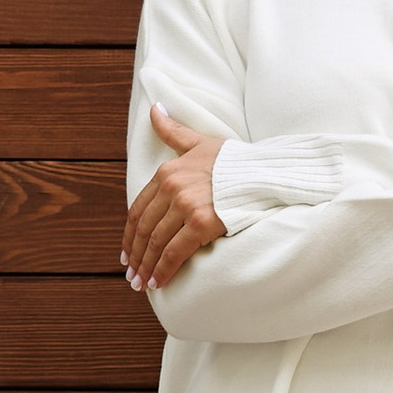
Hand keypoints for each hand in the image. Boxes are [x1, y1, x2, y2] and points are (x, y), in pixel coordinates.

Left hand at [123, 108, 225, 291]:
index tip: (127, 253)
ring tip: (142, 284)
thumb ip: (173, 131)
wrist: (265, 173)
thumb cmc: (235, 161)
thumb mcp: (200, 142)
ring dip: (146, 267)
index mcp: (167, 172)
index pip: (139, 209)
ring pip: (156, 242)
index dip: (130, 234)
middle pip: (144, 229)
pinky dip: (164, 269)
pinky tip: (159, 283)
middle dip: (136, 256)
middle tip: (132, 275)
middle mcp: (172, 188)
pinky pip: (175, 252)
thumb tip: (154, 109)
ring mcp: (186, 205)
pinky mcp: (202, 223)